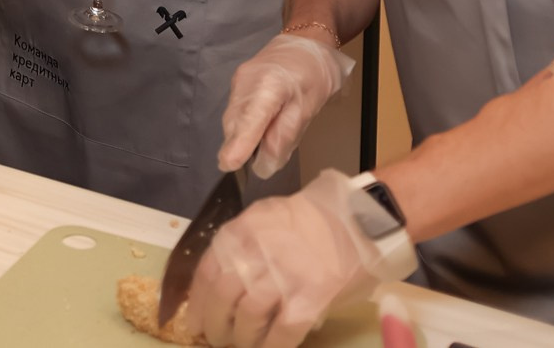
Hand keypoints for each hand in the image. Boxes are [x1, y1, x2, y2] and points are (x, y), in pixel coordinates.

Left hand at [184, 170, 416, 347]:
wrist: (359, 219)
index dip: (198, 305)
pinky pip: (282, 333)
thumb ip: (241, 247)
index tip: (194, 323)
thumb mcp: (265, 220)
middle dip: (217, 326)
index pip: (205, 274)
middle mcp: (255, 255)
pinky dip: (273, 347)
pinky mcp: (310, 298)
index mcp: (240, 234)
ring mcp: (282, 277)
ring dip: (243, 339)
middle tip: (219, 339)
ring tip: (244, 345)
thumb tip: (222, 282)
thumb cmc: (310, 220)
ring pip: (249, 319)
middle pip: (223, 299)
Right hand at [216, 33, 354, 176]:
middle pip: (235, 124)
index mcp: (268, 86)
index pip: (248, 120)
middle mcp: (245, 83)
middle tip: (258, 162)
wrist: (306, 40)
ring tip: (263, 143)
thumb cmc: (314, 74)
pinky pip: (235, 112)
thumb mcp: (309, 109)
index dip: (238, 145)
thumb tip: (264, 165)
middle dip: (241, 147)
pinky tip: (259, 129)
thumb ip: (285, 136)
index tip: (229, 164)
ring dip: (243, 138)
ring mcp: (238, 82)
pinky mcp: (237, 84)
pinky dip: (244, 126)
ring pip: (232, 120)